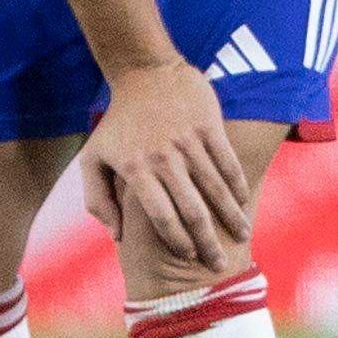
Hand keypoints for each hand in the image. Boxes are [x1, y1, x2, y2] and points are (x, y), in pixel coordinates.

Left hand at [82, 57, 251, 275]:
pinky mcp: (208, 127)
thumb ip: (98, 200)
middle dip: (207, 242)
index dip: (177, 240)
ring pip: (216, 189)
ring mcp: (187, 142)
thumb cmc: (116, 123)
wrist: (142, 73)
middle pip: (192, 210)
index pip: (161, 217)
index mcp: (135, 170)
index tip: (188, 256)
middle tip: (218, 264)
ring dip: (231, 217)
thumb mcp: (93, 159)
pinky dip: (238, 185)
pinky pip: (228, 163)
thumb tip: (116, 237)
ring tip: (240, 236)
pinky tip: (244, 202)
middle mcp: (163, 158)